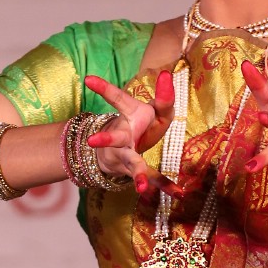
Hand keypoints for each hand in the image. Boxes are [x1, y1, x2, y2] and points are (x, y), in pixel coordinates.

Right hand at [83, 71, 174, 195]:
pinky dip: (166, 185)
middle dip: (105, 140)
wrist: (119, 152)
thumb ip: (163, 96)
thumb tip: (164, 73)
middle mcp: (125, 136)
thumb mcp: (155, 110)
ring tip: (142, 188)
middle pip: (115, 138)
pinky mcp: (138, 168)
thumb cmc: (142, 126)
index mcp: (129, 116)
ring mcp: (129, 154)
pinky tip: (179, 194)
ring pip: (132, 163)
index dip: (104, 89)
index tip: (88, 80)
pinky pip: (153, 177)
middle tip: (93, 141)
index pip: (116, 99)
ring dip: (137, 174)